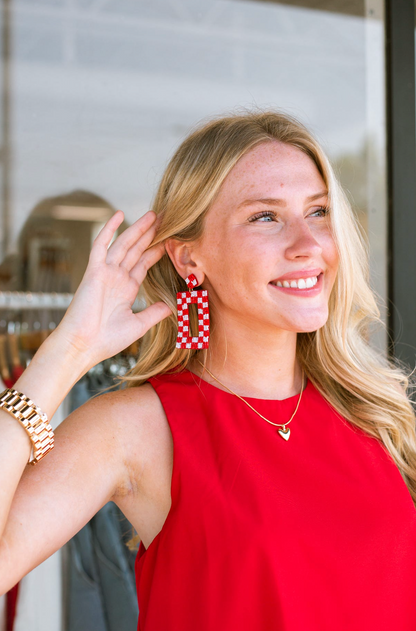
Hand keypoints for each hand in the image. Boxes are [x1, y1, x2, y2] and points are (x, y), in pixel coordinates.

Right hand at [54, 210, 171, 367]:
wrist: (83, 346)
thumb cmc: (106, 340)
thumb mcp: (138, 325)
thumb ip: (154, 313)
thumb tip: (171, 306)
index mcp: (126, 289)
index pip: (144, 264)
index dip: (156, 251)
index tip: (170, 239)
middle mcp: (117, 278)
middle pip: (136, 250)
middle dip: (150, 235)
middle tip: (166, 219)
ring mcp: (105, 273)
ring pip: (124, 244)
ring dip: (138, 229)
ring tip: (154, 215)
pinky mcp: (94, 271)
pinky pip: (101, 245)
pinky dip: (109, 229)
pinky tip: (119, 214)